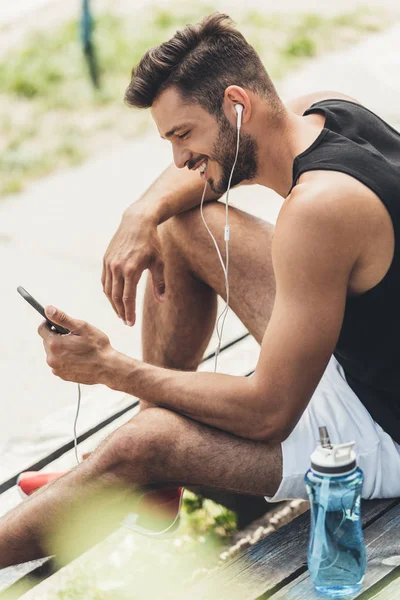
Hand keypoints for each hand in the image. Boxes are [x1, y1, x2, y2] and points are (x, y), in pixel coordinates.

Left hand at [38, 306, 115, 384]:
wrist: (107, 368)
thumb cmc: (97, 347)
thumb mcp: (82, 327)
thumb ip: (62, 318)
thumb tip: (48, 309)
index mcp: (55, 344)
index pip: (41, 329)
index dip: (49, 324)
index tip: (58, 324)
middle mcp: (51, 358)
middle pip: (47, 341)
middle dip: (57, 337)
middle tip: (74, 337)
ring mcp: (56, 368)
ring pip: (53, 353)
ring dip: (61, 349)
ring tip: (77, 349)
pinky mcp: (62, 375)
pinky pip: (58, 363)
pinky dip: (65, 359)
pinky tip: (78, 358)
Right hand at [101, 210, 164, 325]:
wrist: (137, 222)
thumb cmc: (151, 242)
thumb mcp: (159, 262)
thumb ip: (159, 283)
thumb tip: (162, 300)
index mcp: (131, 270)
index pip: (128, 298)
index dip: (129, 313)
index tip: (131, 324)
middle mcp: (117, 267)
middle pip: (116, 297)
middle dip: (121, 311)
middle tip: (126, 322)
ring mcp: (109, 263)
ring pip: (108, 290)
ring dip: (113, 304)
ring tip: (120, 313)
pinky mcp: (106, 260)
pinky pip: (104, 281)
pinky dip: (108, 292)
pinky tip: (114, 298)